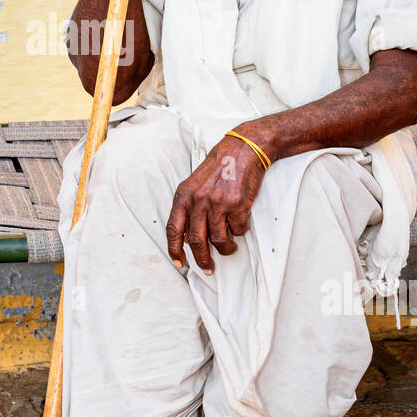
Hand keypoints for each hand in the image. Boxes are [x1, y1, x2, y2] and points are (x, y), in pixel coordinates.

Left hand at [166, 132, 267, 274]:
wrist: (242, 150)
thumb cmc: (218, 167)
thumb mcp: (194, 184)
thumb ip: (188, 207)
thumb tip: (186, 237)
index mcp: (184, 196)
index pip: (173, 229)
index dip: (174, 250)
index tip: (179, 263)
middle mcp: (198, 201)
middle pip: (196, 241)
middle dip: (202, 259)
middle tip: (207, 267)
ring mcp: (218, 204)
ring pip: (218, 240)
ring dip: (225, 249)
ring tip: (229, 247)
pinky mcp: (237, 205)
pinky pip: (237, 230)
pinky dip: (239, 232)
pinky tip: (239, 224)